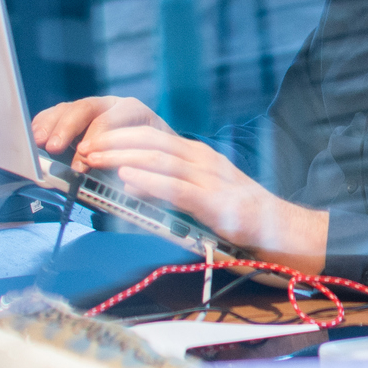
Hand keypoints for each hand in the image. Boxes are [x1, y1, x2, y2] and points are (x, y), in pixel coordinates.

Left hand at [31, 98, 327, 271]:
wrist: (283, 232)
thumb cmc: (241, 215)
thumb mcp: (203, 193)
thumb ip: (172, 185)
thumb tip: (131, 183)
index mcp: (197, 156)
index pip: (153, 136)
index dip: (120, 136)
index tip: (92, 140)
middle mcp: (202, 160)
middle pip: (152, 142)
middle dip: (114, 142)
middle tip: (84, 148)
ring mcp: (210, 180)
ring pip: (161, 159)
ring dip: (123, 156)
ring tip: (95, 157)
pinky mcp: (216, 203)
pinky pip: (177, 188)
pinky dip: (150, 181)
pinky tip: (128, 179)